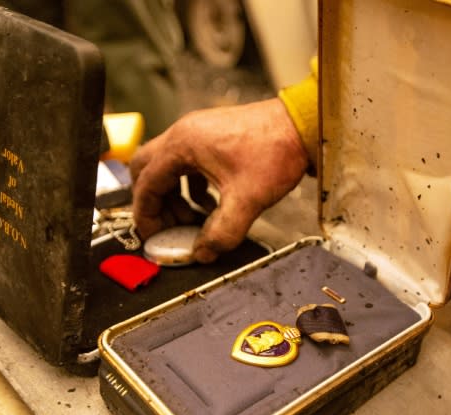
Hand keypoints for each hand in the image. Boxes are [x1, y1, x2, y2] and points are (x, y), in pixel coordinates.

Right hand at [130, 98, 309, 262]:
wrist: (303, 126)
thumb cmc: (276, 150)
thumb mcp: (246, 200)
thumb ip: (222, 232)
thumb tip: (203, 253)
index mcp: (183, 144)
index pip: (147, 183)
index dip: (146, 214)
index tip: (153, 236)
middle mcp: (185, 133)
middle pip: (147, 170)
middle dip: (154, 202)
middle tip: (167, 227)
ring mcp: (199, 133)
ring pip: (168, 167)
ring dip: (174, 196)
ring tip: (192, 221)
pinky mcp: (214, 137)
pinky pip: (188, 164)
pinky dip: (191, 187)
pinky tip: (210, 205)